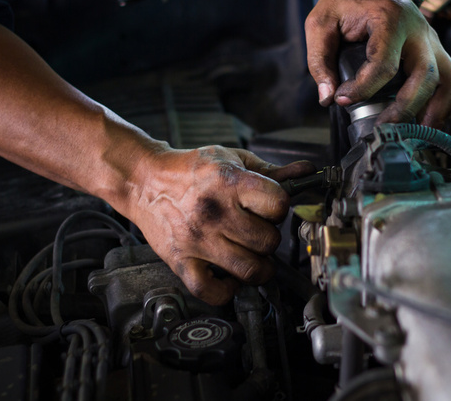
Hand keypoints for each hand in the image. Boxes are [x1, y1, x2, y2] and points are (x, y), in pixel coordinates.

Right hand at [125, 145, 314, 304]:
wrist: (145, 180)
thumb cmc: (190, 170)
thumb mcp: (232, 159)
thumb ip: (271, 170)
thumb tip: (305, 172)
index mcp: (229, 183)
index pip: (278, 204)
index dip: (280, 207)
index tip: (272, 208)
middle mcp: (215, 213)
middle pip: (268, 241)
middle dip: (270, 237)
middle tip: (259, 231)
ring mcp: (198, 240)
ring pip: (249, 270)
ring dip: (259, 267)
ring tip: (253, 255)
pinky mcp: (181, 261)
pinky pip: (211, 292)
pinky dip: (227, 291)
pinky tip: (230, 277)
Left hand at [305, 0, 450, 126]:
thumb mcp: (320, 22)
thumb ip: (319, 60)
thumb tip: (327, 97)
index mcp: (390, 19)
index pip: (384, 63)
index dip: (363, 88)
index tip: (343, 99)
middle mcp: (419, 31)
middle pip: (426, 75)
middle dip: (405, 107)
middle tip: (382, 127)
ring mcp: (432, 41)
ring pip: (449, 80)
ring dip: (436, 111)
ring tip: (415, 133)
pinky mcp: (436, 51)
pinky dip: (444, 105)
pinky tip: (426, 123)